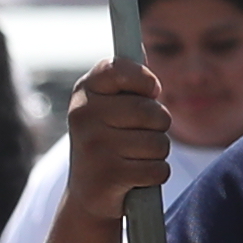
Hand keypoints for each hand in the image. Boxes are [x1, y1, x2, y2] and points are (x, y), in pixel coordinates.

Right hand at [63, 61, 171, 223]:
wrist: (89, 196)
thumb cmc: (109, 142)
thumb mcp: (109, 108)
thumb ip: (126, 81)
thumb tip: (139, 46)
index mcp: (85, 92)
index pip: (119, 68)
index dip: (144, 80)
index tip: (151, 91)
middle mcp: (83, 116)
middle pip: (152, 111)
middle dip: (158, 126)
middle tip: (140, 136)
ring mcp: (94, 146)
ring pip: (159, 142)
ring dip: (157, 154)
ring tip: (135, 158)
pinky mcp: (107, 176)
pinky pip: (158, 169)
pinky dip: (155, 176)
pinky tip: (135, 178)